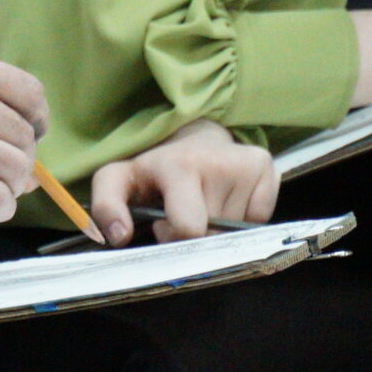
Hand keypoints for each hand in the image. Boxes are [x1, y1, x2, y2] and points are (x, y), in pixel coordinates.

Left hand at [87, 120, 277, 245]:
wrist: (189, 135)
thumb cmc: (152, 169)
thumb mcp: (118, 180)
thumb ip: (106, 207)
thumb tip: (119, 236)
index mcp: (177, 167)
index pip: (189, 229)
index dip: (174, 236)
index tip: (163, 224)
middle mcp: (216, 162)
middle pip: (213, 233)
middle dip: (197, 234)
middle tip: (183, 213)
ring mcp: (245, 162)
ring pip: (236, 230)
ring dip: (217, 225)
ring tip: (202, 200)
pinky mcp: (265, 165)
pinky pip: (259, 219)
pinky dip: (242, 217)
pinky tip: (225, 197)